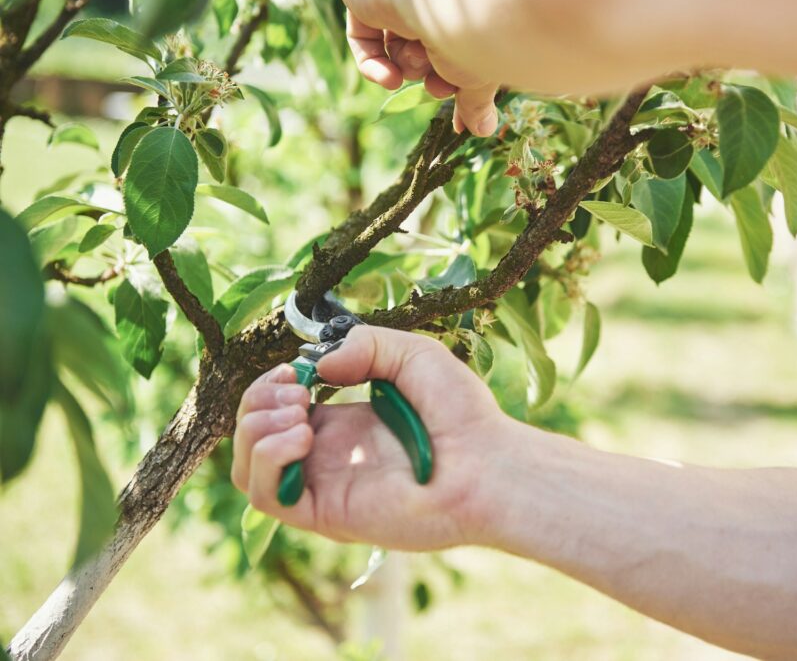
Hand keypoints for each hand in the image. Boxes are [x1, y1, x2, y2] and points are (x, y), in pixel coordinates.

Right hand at [231, 326, 509, 549]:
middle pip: (254, 435)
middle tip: (296, 388)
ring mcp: (325, 486)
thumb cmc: (460, 414)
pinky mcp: (326, 513)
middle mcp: (328, 458)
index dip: (272, 384)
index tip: (296, 368)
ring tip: (298, 409)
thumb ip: (365, 345)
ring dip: (255, 428)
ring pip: (247, 469)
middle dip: (258, 401)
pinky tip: (303, 435)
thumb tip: (317, 366)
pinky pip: (265, 496)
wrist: (486, 465)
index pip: (278, 409)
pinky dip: (267, 458)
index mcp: (344, 426)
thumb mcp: (412, 354)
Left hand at [340, 0, 499, 135]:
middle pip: (424, 56)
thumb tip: (483, 130)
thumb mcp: (480, 79)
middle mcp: (432, 1)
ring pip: (397, 49)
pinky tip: (390, 78)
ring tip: (422, 53)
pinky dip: (373, 66)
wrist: (455, 3)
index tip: (457, 121)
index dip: (451, 87)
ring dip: (409, 65)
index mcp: (461, 15)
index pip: (450, 54)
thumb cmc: (476, 38)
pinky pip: (362, 39)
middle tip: (439, 87)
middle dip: (431, 78)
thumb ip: (475, 103)